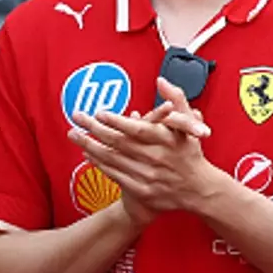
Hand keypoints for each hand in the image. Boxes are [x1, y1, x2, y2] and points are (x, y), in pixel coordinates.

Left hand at [68, 77, 219, 215]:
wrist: (198, 190)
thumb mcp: (189, 125)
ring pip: (112, 159)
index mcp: (170, 141)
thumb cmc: (190, 154)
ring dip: (90, 145)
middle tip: (78, 118)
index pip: (139, 129)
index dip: (118, 121)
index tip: (100, 112)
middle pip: (120, 143)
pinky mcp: (141, 191)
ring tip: (75, 134)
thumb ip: (176, 100)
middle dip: (95, 129)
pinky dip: (98, 163)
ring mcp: (148, 176)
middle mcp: (158, 159)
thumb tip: (161, 81)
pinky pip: (114, 175)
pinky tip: (88, 153)